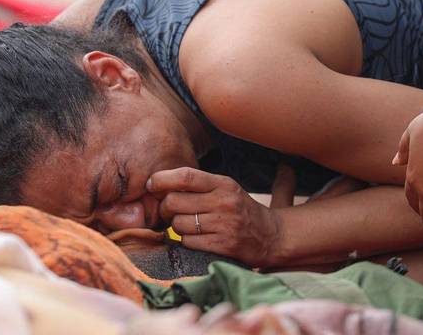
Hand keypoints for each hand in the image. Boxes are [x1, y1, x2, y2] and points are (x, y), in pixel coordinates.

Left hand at [148, 168, 281, 265]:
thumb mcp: (224, 188)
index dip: (162, 179)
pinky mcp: (223, 246)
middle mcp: (224, 202)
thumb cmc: (239, 209)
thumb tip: (158, 183)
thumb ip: (197, 185)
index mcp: (223, 184)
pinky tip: (196, 238)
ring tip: (187, 224)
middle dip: (165, 207)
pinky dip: (186, 241)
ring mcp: (224, 225)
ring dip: (176, 226)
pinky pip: (188, 242)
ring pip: (178, 224)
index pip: (185, 176)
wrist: (271, 235)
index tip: (152, 185)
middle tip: (169, 211)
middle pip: (174, 202)